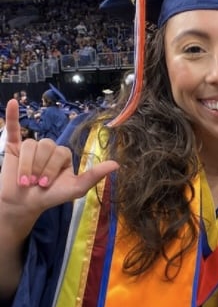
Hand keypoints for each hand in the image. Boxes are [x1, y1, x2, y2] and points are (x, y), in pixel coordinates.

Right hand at [1, 100, 117, 235]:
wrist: (24, 204)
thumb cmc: (51, 196)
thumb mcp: (75, 188)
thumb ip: (94, 176)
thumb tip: (117, 164)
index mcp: (64, 155)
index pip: (61, 152)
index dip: (52, 168)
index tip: (45, 185)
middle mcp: (49, 149)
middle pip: (46, 146)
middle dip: (40, 167)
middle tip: (34, 183)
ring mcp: (32, 148)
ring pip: (30, 145)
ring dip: (26, 164)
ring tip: (24, 180)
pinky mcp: (13, 147)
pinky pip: (14, 128)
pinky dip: (12, 115)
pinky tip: (12, 102)